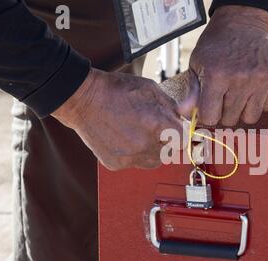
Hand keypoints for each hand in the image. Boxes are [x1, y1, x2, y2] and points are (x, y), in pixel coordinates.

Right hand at [52, 68, 182, 169]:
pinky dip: (133, 155)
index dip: (181, 132)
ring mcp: (129, 157)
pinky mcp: (116, 164)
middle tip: (155, 128)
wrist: (82, 99)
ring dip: (153, 150)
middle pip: (170, 152)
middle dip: (167, 141)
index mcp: (156, 125)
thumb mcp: (150, 89)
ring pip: (154, 161)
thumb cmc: (116, 90)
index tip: (175, 128)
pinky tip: (124, 139)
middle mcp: (145, 145)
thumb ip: (172, 105)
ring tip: (139, 133)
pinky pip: (134, 164)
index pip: (184, 139)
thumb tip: (185, 115)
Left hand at [189, 5, 267, 125]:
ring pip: (250, 118)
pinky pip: (267, 107)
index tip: (208, 108)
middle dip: (224, 113)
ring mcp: (260, 79)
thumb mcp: (197, 64)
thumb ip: (192, 91)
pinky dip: (259, 102)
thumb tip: (183, 113)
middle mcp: (240, 79)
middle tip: (223, 98)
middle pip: (230, 120)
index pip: (210, 118)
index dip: (207, 115)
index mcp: (217, 76)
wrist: (243, 22)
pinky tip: (252, 89)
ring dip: (242, 111)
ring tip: (238, 95)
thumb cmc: (216, 46)